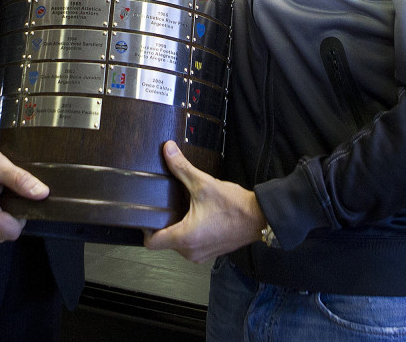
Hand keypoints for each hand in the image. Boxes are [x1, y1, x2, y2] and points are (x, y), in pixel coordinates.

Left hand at [144, 141, 266, 263]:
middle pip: (164, 241)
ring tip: (186, 209)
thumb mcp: (204, 184)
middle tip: (170, 204)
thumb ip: (182, 168)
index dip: (146, 228)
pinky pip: (191, 245)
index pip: (152, 242)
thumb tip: (168, 150)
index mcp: (185, 237)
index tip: (148, 214)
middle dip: (165, 223)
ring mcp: (201, 254)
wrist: (260, 217)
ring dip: (179, 228)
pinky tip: (198, 216)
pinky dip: (191, 232)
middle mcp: (191, 251)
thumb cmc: (235, 206)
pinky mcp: (210, 252)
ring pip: (178, 243)